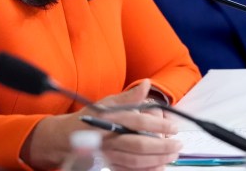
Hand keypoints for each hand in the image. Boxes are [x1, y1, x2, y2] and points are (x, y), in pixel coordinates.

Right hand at [22, 80, 180, 170]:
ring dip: (157, 160)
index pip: (138, 122)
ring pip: (136, 161)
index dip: (158, 125)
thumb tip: (146, 84)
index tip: (174, 128)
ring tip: (172, 155)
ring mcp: (109, 154)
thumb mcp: (107, 102)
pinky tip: (159, 167)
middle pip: (139, 145)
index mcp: (111, 119)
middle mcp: (109, 138)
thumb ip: (129, 96)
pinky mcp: (109, 165)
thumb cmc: (90, 118)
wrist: (67, 138)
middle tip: (178, 145)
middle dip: (162, 147)